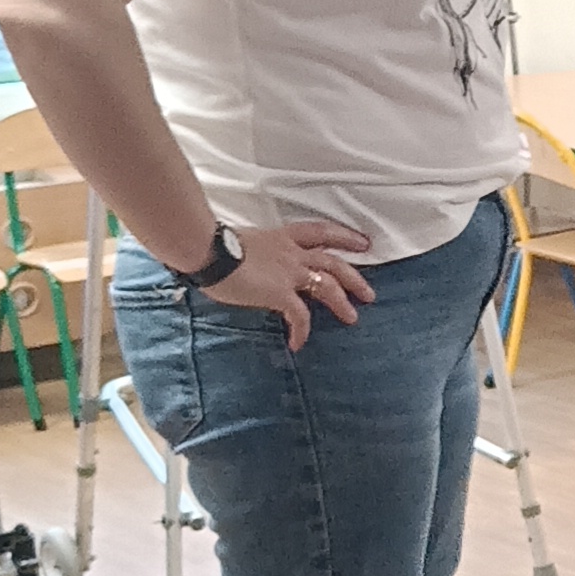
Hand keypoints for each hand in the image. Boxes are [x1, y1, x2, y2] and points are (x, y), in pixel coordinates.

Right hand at [203, 218, 377, 348]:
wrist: (205, 250)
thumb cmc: (210, 244)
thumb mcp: (240, 242)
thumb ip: (253, 252)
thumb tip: (244, 263)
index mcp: (281, 237)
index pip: (321, 232)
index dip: (344, 237)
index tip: (362, 243)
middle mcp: (291, 253)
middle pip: (333, 263)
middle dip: (355, 278)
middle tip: (369, 293)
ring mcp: (289, 272)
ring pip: (328, 286)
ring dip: (342, 302)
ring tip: (352, 318)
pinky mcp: (280, 293)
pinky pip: (300, 315)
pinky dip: (302, 330)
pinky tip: (298, 342)